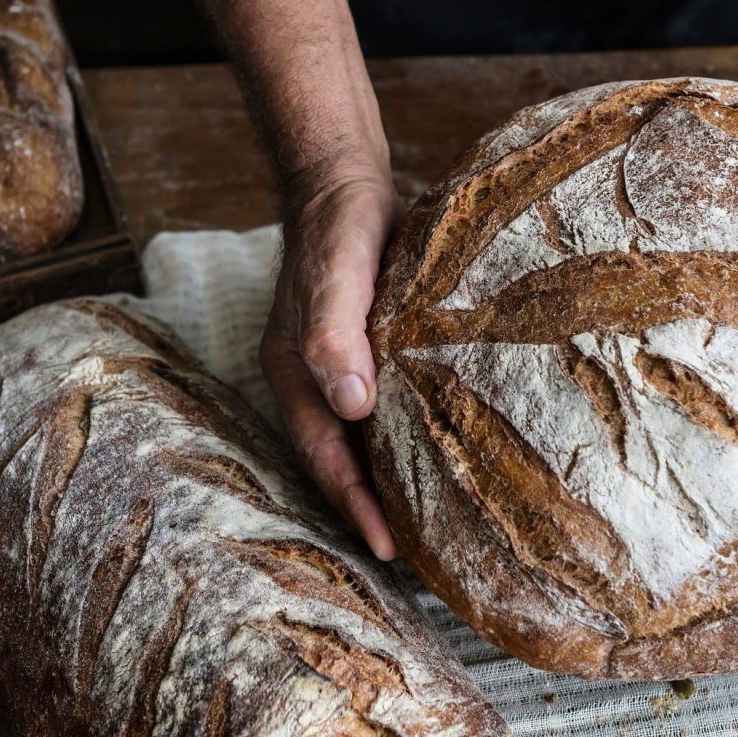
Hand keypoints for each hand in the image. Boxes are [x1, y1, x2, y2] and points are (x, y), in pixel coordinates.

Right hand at [259, 167, 401, 558]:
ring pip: (365, 437)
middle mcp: (316, 379)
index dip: (354, 503)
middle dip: (372, 505)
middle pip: (341, 457)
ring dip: (391, 476)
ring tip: (432, 517)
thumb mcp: (335, 274)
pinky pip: (388, 405)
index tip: (389, 548)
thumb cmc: (337, 228)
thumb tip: (352, 405)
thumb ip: (336, 333)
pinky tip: (441, 448)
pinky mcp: (374, 348)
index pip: (324, 455)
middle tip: (417, 552)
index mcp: (295, 374)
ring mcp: (343, 366)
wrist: (348, 184)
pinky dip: (407, 435)